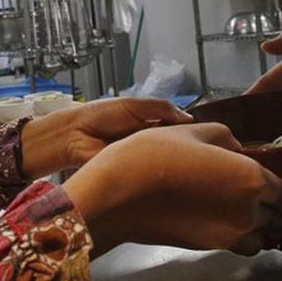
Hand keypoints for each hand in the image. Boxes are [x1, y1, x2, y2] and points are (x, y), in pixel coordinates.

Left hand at [19, 97, 191, 178]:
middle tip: (201, 150)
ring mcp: (143, 160)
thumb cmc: (100, 115)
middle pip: (175, 147)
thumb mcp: (134, 105)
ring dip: (173, 161)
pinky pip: (151, 175)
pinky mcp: (135, 175)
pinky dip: (158, 173)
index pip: (177, 129)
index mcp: (151, 124)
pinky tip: (170, 172)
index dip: (190, 132)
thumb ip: (161, 108)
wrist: (74, 135)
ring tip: (188, 160)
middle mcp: (150, 143)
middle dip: (185, 149)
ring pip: (165, 162)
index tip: (207, 135)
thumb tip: (189, 118)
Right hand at [63, 124, 281, 256]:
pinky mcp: (210, 248)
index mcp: (252, 178)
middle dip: (279, 212)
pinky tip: (228, 224)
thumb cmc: (154, 155)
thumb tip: (237, 150)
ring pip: (263, 237)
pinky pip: (241, 246)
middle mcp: (249, 211)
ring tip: (252, 216)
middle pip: (280, 219)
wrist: (119, 195)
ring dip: (263, 228)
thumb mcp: (192, 130)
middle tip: (273, 203)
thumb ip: (225, 137)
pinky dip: (243, 239)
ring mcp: (230, 234)